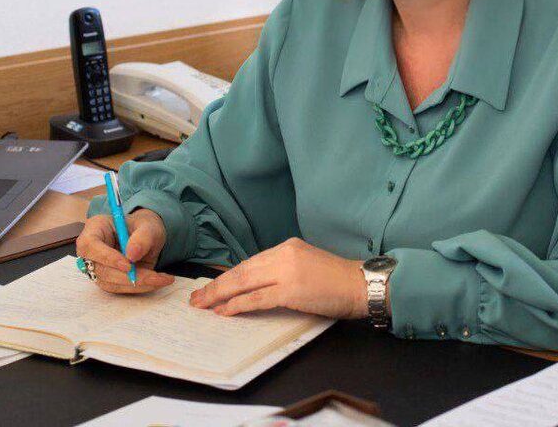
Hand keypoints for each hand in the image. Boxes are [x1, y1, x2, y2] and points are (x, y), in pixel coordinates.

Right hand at [75, 210, 174, 294]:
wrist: (147, 237)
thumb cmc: (144, 227)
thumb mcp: (148, 226)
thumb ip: (142, 237)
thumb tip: (132, 254)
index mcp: (96, 228)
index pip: (90, 245)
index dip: (107, 257)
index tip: (128, 265)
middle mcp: (92, 250)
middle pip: (100, 269)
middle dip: (127, 277)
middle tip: (153, 276)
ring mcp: (98, 267)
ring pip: (110, 283)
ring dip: (136, 285)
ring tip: (161, 279)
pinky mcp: (107, 280)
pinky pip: (120, 288)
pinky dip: (140, 287)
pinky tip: (157, 281)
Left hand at [189, 237, 367, 319]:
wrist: (360, 284)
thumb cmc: (336, 280)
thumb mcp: (306, 265)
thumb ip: (284, 270)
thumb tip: (257, 286)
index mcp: (287, 246)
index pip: (250, 262)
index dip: (228, 276)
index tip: (212, 286)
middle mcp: (284, 254)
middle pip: (242, 270)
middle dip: (216, 285)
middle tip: (197, 297)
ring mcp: (287, 271)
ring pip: (244, 282)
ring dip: (219, 294)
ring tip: (202, 305)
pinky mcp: (291, 289)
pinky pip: (257, 298)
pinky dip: (237, 305)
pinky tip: (224, 311)